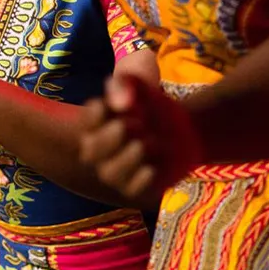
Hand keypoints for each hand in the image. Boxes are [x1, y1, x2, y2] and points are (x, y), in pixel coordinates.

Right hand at [77, 72, 199, 208]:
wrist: (183, 126)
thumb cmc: (153, 99)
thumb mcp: (141, 78)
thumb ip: (127, 84)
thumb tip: (121, 103)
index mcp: (98, 123)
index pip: (85, 123)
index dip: (91, 117)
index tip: (104, 106)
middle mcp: (104, 148)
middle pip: (91, 152)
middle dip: (105, 140)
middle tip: (124, 127)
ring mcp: (120, 167)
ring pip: (108, 174)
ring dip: (122, 162)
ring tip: (141, 147)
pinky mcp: (139, 182)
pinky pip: (131, 191)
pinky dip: (139, 182)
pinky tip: (151, 168)